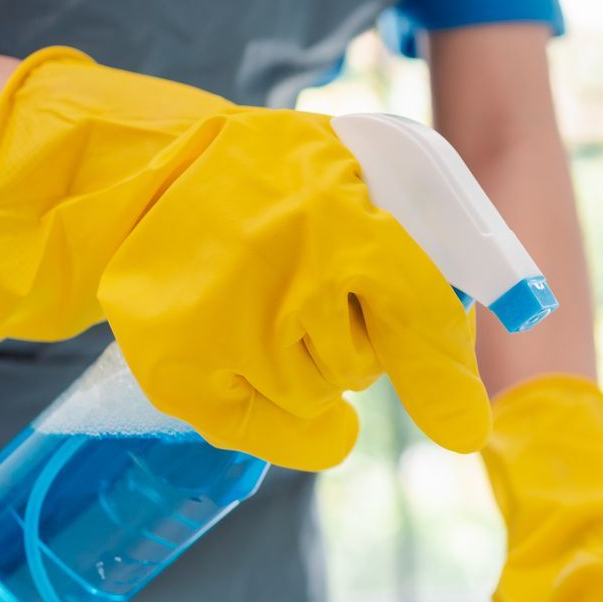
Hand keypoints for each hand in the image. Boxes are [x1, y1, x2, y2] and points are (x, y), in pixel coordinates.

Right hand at [0, 47, 488, 468]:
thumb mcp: (352, 171)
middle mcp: (284, 277)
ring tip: (271, 303)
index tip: (463, 427)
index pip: (417, 311)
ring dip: (316, 365)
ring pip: (323, 395)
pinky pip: (273, 432)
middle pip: (369, 363)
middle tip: (315, 282)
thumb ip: (421, 243)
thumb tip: (464, 381)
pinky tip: (269, 377)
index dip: (445, 373)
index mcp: (338, 215)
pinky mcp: (184, 370)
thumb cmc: (264, 174)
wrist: (139, 169)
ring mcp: (229, 330)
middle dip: (361, 335)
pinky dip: (291, 425)